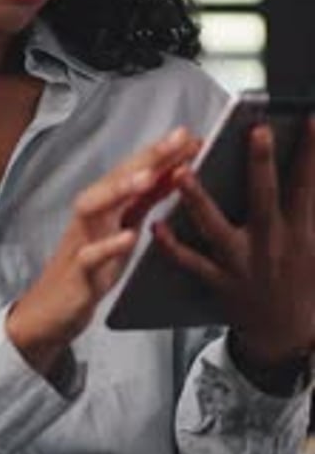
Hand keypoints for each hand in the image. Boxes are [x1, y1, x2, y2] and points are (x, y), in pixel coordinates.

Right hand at [6, 127, 198, 375]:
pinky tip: (129, 237)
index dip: (161, 152)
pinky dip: (108, 245)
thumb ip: (145, 201)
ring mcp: (80, 242)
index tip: (191, 136)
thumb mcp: (123, 228)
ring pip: (93, 207)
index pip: (133, 171)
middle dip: (147, 157)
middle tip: (178, 139)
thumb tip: (173, 171)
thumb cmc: (89, 267)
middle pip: (115, 178)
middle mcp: (90, 217)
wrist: (50, 311)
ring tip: (148, 177)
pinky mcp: (77, 274)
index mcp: (104, 206)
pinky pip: (90, 256)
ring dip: (119, 189)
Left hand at [153, 118, 314, 365]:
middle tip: (254, 131)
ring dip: (197, 199)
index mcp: (299, 234)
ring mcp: (242, 265)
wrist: (284, 333)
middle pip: (264, 198)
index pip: (306, 186)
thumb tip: (308, 177)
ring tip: (181, 171)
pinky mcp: (218, 282)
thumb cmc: (300, 280)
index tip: (309, 120)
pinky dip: (171, 245)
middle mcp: (271, 246)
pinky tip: (155, 225)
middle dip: (261, 164)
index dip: (310, 153)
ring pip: (216, 228)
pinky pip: (190, 262)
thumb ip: (311, 212)